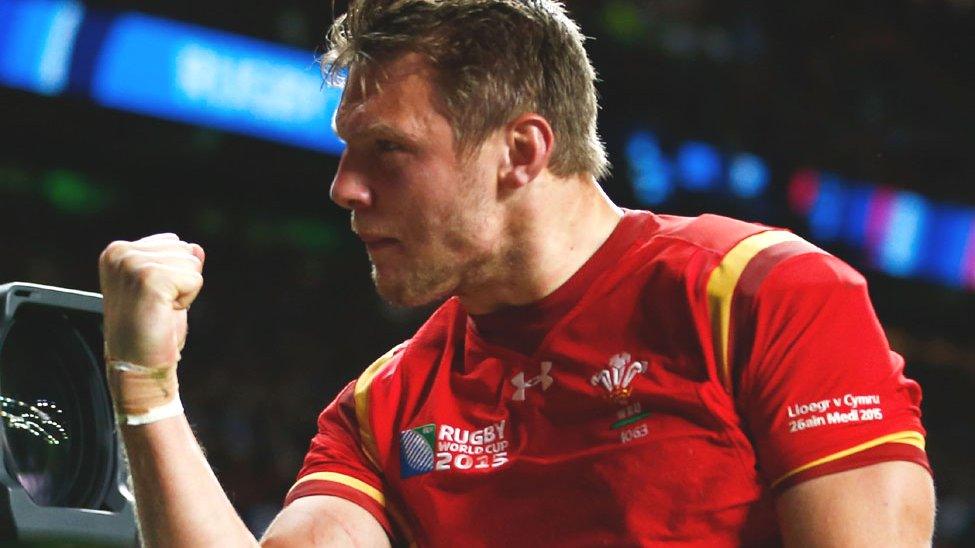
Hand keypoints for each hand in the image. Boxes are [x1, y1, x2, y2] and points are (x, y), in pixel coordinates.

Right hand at [99, 233, 204, 367]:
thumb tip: (196, 248)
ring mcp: (132, 264)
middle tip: (158, 306)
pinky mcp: (149, 278)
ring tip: (160, 310)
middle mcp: (120, 253)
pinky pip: (194, 279)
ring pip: (191, 263)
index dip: (174, 274)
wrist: (139, 364)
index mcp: (117, 251)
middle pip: (184, 249)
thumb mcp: (165, 288)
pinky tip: (164, 313)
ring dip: (183, 291)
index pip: (174, 243)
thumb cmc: (151, 329)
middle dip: (180, 280)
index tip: (153, 297)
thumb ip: (178, 264)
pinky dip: (187, 300)